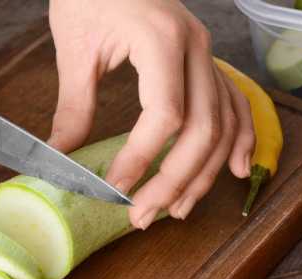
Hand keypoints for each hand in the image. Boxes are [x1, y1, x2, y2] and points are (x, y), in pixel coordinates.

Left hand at [48, 0, 255, 228]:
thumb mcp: (74, 45)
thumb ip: (74, 104)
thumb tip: (61, 157)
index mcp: (162, 40)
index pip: (165, 115)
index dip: (143, 160)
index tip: (117, 188)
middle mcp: (195, 47)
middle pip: (203, 129)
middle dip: (175, 180)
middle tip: (143, 216)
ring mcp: (206, 53)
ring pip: (224, 124)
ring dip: (204, 173)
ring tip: (177, 210)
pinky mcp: (206, 59)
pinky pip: (235, 104)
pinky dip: (240, 140)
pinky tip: (235, 172)